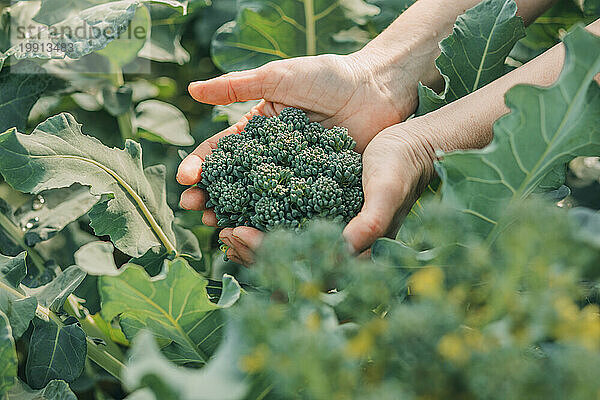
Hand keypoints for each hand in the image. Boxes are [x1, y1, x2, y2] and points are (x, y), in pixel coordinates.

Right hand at [177, 51, 423, 263]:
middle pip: (236, 181)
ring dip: (236, 212)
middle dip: (211, 195)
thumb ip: (237, 86)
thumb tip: (192, 91)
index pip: (222, 151)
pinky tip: (260, 232)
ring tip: (216, 225)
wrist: (376, 88)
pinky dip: (276, 221)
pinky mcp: (318, 189)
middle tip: (194, 209)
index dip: (201, 164)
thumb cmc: (326, 76)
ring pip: (259, 199)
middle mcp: (272, 157)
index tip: (185, 180)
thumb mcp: (278, 78)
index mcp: (258, 131)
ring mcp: (294, 176)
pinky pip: (294, 207)